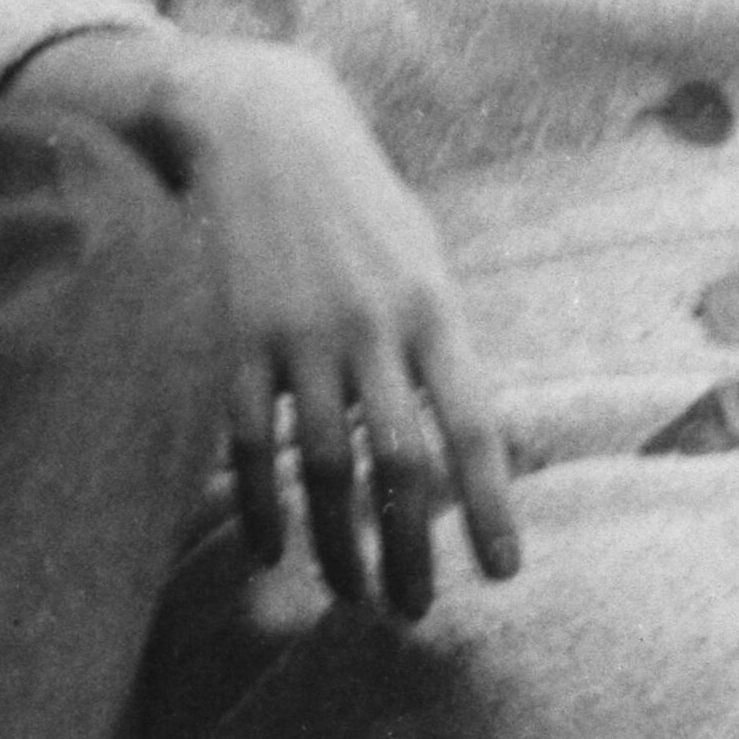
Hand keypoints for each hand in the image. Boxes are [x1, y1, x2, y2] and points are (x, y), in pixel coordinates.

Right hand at [14, 34, 520, 618]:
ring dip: (340, 546)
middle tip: (416, 611)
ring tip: (352, 596)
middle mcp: (373, 329)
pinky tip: (274, 550)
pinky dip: (265, 506)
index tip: (504, 573)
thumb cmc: (355, 202)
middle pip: (401, 465)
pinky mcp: (234, 342)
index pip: (474, 427)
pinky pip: (252, 447)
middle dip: (411, 550)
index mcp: (433, 309)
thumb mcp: (420, 255)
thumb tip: (476, 433)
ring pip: (326, 469)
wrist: (261, 126)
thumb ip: (441, 341)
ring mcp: (301, 338)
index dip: (491, 506)